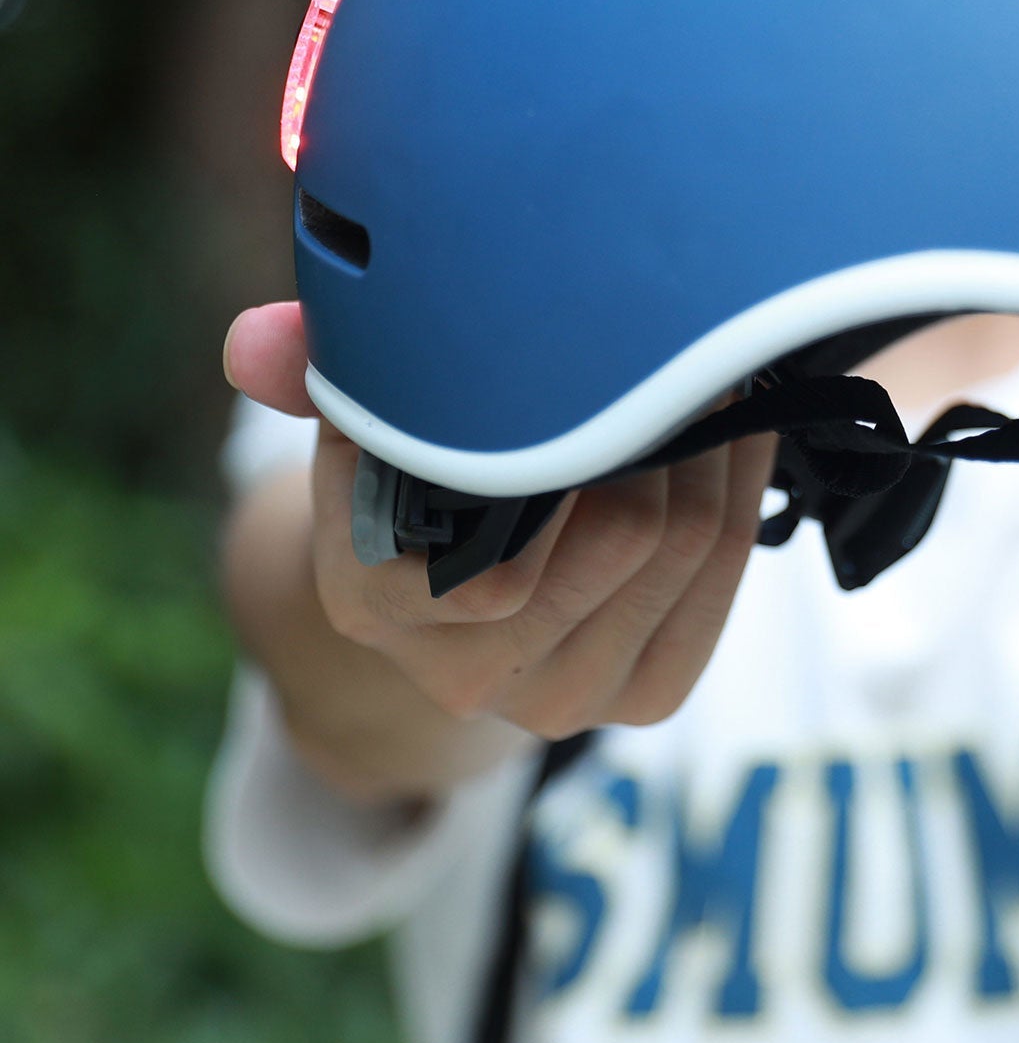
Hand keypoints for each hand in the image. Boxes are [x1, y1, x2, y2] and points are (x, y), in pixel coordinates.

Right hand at [224, 302, 772, 744]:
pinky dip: (743, 496)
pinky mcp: (647, 695)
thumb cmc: (409, 470)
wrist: (445, 588)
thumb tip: (251, 344)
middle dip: (671, 427)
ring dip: (719, 450)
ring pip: (691, 550)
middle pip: (632, 534)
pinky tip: (737, 437)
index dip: (584, 430)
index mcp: (377, 601)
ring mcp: (563, 699)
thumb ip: (312, 371)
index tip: (617, 350)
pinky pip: (725, 583)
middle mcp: (466, 673)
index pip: (509, 541)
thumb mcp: (360, 417)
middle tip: (688, 348)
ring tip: (713, 378)